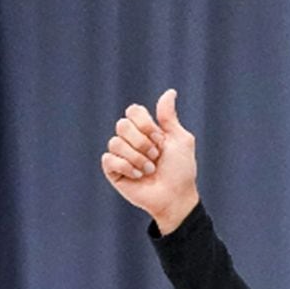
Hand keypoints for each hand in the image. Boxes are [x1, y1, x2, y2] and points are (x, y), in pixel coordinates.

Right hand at [101, 89, 199, 234]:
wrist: (175, 196)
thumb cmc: (181, 170)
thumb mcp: (180, 139)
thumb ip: (169, 116)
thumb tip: (170, 92)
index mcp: (145, 129)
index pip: (133, 111)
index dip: (145, 124)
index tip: (160, 139)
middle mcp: (131, 140)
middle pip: (122, 124)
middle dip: (142, 142)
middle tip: (156, 156)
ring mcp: (120, 155)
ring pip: (115, 142)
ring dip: (137, 158)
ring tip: (149, 170)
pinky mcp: (113, 171)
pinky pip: (109, 159)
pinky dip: (126, 167)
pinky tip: (137, 176)